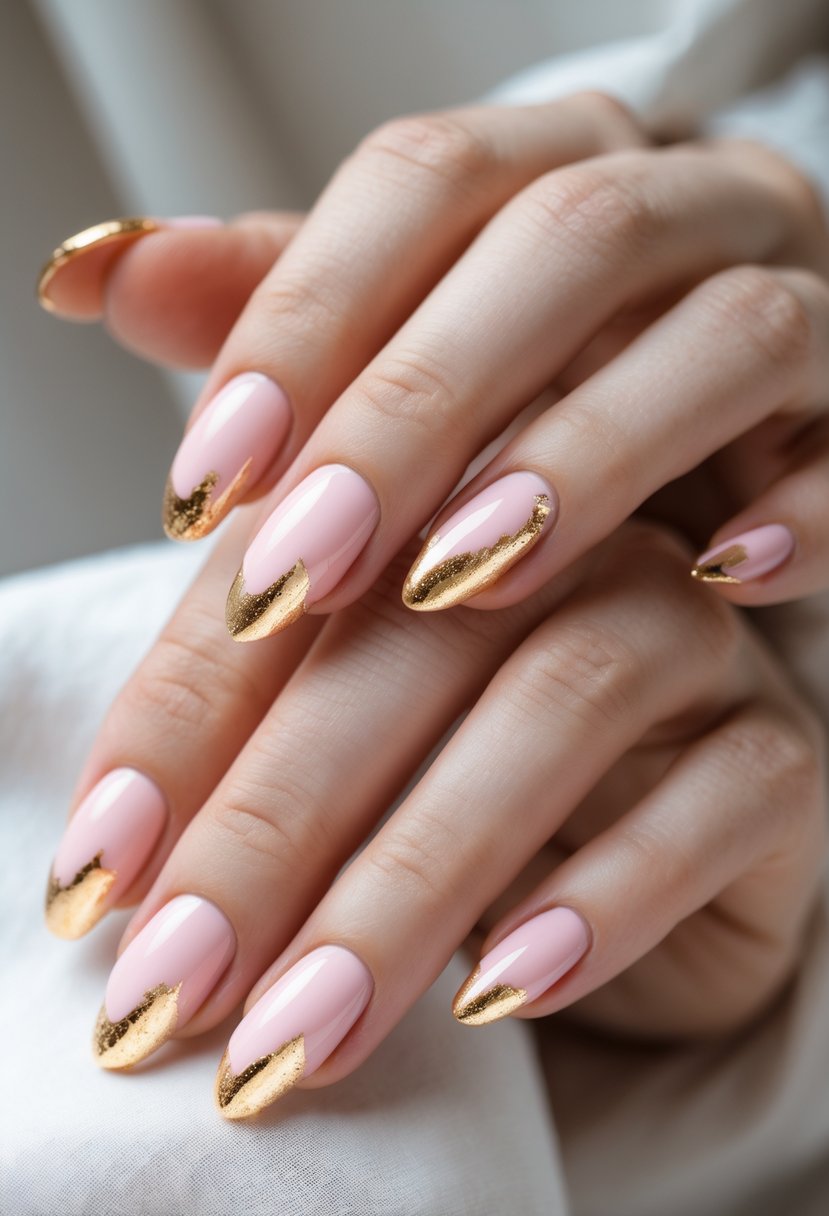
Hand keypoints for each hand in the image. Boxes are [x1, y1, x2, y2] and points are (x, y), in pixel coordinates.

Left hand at [40, 93, 828, 621]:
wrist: (719, 471)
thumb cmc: (539, 413)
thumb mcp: (409, 357)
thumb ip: (278, 309)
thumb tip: (92, 270)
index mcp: (559, 169)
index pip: (424, 180)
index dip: (308, 316)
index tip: (207, 483)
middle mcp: (689, 211)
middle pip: (565, 244)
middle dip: (420, 402)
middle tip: (301, 559)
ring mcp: (804, 313)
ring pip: (724, 337)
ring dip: (591, 455)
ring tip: (463, 576)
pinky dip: (806, 515)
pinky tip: (725, 583)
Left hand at [46, 515, 825, 1119]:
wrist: (652, 849)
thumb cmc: (471, 783)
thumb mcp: (346, 753)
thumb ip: (238, 744)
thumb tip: (103, 858)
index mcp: (439, 506)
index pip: (292, 582)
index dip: (180, 723)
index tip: (97, 872)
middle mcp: (567, 541)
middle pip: (415, 639)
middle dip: (281, 816)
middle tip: (182, 975)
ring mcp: (689, 635)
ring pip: (560, 703)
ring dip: (418, 872)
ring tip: (313, 1018)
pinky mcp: (777, 748)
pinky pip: (713, 800)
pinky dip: (602, 894)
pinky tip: (501, 988)